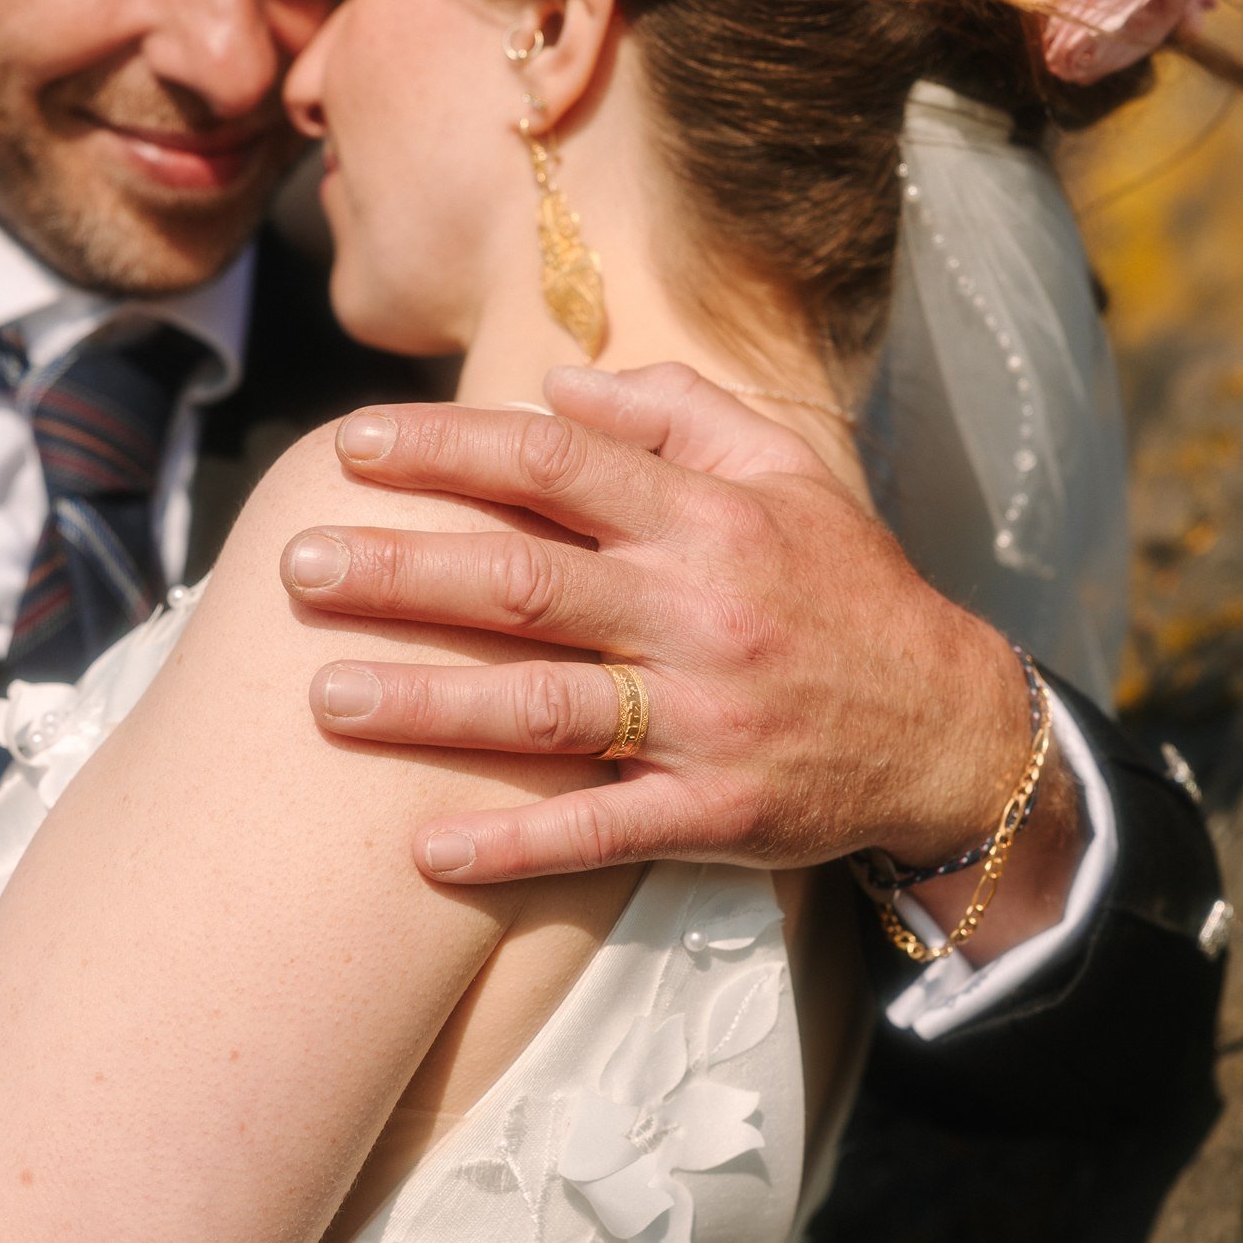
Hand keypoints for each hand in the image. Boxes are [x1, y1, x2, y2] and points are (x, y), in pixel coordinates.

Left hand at [280, 363, 1066, 918]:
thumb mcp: (790, 470)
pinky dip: (514, 844)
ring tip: (322, 699)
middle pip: (524, 584)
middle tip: (294, 568)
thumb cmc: (846, 587)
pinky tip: (425, 852)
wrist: (947, 727)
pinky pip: (600, 831)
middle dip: (401, 574)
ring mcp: (705, 719)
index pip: (552, 469)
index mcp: (707, 519)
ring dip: (426, 707)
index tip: (351, 448)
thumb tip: (558, 390)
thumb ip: (679, 413)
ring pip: (544, 709)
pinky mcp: (714, 812)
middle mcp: (698, 612)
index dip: (446, 451)